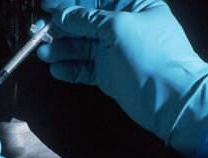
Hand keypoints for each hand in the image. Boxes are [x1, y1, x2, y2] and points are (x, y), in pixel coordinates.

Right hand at [38, 0, 207, 157]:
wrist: (170, 98)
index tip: (46, 5)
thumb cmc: (149, 54)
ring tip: (43, 53)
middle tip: (37, 31)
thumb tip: (61, 16)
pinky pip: (85, 68)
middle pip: (85, 22)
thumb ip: (87, 20)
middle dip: (61, 26)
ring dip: (61, 48)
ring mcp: (115, 52)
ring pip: (82, 46)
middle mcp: (123, 26)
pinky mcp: (109, 75)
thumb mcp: (118, 27)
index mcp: (134, 6)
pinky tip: (56, 69)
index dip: (70, 2)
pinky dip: (70, 68)